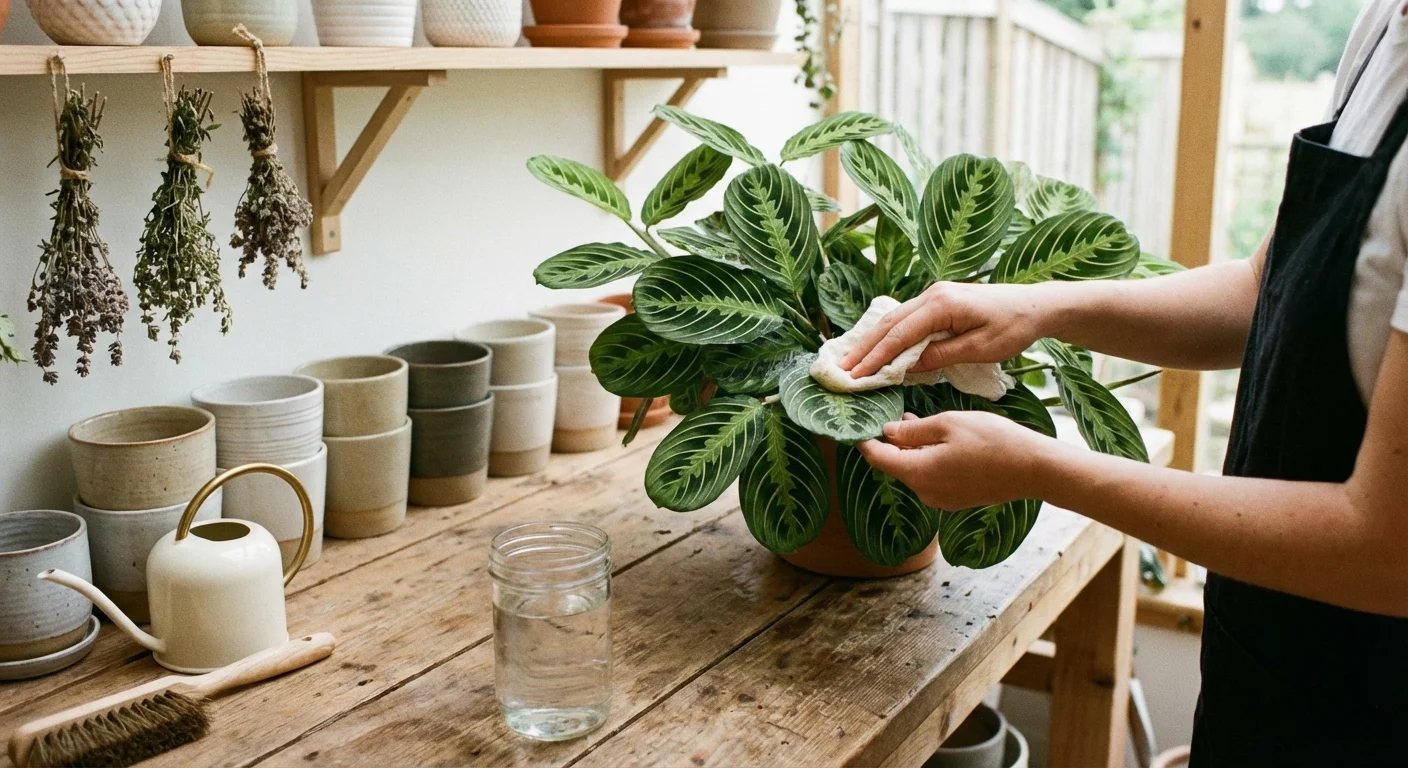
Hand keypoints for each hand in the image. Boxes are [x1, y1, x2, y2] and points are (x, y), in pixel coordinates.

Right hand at [840, 282, 1051, 377]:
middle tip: (840, 371)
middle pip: (888, 323)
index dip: (876, 357)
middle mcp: (932, 294)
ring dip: (871, 342)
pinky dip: (887, 336)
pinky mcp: (938, 301)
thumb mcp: (980, 349)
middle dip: (863, 348)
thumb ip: (941, 356)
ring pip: (893, 320)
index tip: (856, 376)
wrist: (1036, 305)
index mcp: (942, 304)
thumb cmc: (1014, 327)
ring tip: (850, 362)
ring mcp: (934, 295)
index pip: (899, 334)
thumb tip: (907, 367)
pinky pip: (905, 319)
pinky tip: (875, 349)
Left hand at [856, 412, 1056, 509]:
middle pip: (894, 465)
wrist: (1034, 469)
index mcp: (917, 473)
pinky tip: (938, 441)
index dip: (864, 440)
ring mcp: (941, 499)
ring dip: (910, 448)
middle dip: (890, 441)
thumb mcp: (948, 424)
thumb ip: (912, 430)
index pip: (876, 457)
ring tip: (916, 421)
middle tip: (892, 414)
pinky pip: (931, 478)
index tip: (857, 424)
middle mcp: (924, 492)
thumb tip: (887, 432)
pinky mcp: (956, 499)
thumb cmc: (993, 441)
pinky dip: (927, 459)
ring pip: (913, 471)